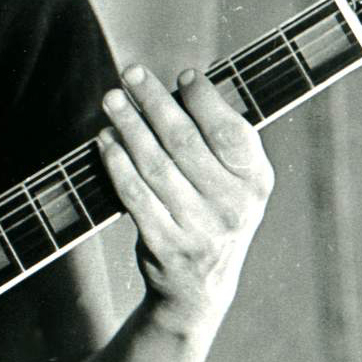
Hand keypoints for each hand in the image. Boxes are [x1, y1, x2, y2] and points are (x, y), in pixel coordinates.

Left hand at [94, 64, 272, 338]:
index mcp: (255, 182)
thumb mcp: (236, 182)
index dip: (205, 99)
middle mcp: (231, 206)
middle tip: (131, 74)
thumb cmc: (215, 212)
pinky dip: (117, 163)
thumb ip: (222, 140)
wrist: (200, 288)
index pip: (231, 132)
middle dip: (154, 101)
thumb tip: (184, 83)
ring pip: (154, 164)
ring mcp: (197, 228)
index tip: (183, 74)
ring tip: (112, 100)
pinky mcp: (163, 243)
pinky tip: (106, 141)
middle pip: (184, 141)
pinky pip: (134, 194)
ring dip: (129, 126)